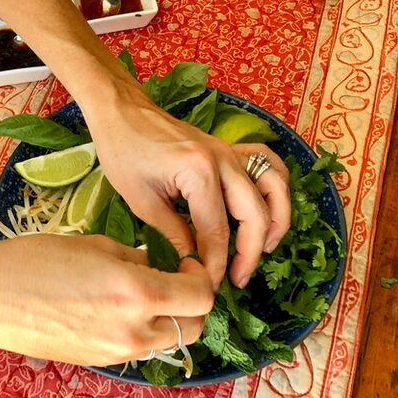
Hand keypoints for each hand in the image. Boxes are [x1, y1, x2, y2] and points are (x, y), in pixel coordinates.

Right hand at [0, 233, 213, 365]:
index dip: (201, 275)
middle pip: (194, 325)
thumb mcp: (93, 245)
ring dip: (170, 318)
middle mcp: (133, 328)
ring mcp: (117, 351)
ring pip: (169, 340)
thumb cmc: (34, 259)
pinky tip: (118, 308)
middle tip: (175, 277)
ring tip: (146, 293)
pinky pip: (139, 348)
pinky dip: (142, 329)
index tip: (187, 262)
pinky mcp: (101, 361)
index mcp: (136, 291)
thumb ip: (134, 258)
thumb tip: (155, 264)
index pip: (200, 295)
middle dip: (192, 300)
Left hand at [85, 94, 290, 288]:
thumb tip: (194, 267)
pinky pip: (268, 164)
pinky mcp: (228, 147)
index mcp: (199, 172)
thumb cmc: (123, 151)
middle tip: (237, 280)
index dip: (217, 265)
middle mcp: (223, 159)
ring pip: (274, 187)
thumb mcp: (141, 201)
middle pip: (255, 215)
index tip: (211, 287)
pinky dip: (275, 188)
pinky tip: (267, 210)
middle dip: (249, 254)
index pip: (218, 232)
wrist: (121, 111)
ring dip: (276, 221)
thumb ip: (173, 235)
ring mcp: (229, 150)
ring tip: (262, 249)